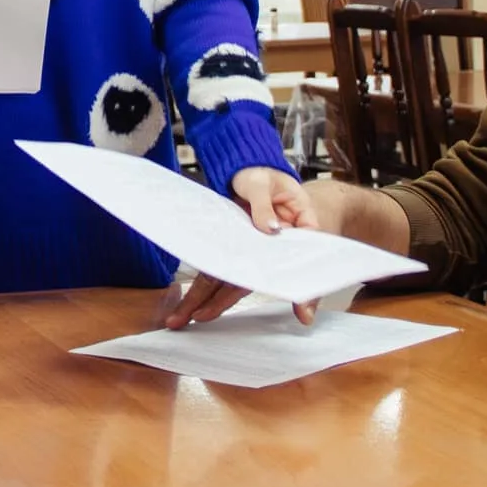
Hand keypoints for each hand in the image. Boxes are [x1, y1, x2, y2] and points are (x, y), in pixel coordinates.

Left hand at [164, 167, 319, 329]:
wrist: (253, 169)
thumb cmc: (268, 176)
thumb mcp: (266, 183)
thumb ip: (266, 206)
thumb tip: (270, 229)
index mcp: (298, 233)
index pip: (297, 264)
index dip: (299, 289)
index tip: (294, 307)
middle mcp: (273, 250)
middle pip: (254, 280)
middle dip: (226, 302)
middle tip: (204, 316)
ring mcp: (252, 252)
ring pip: (232, 280)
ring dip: (209, 301)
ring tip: (187, 317)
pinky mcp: (234, 250)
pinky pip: (218, 269)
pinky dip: (204, 287)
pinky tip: (190, 303)